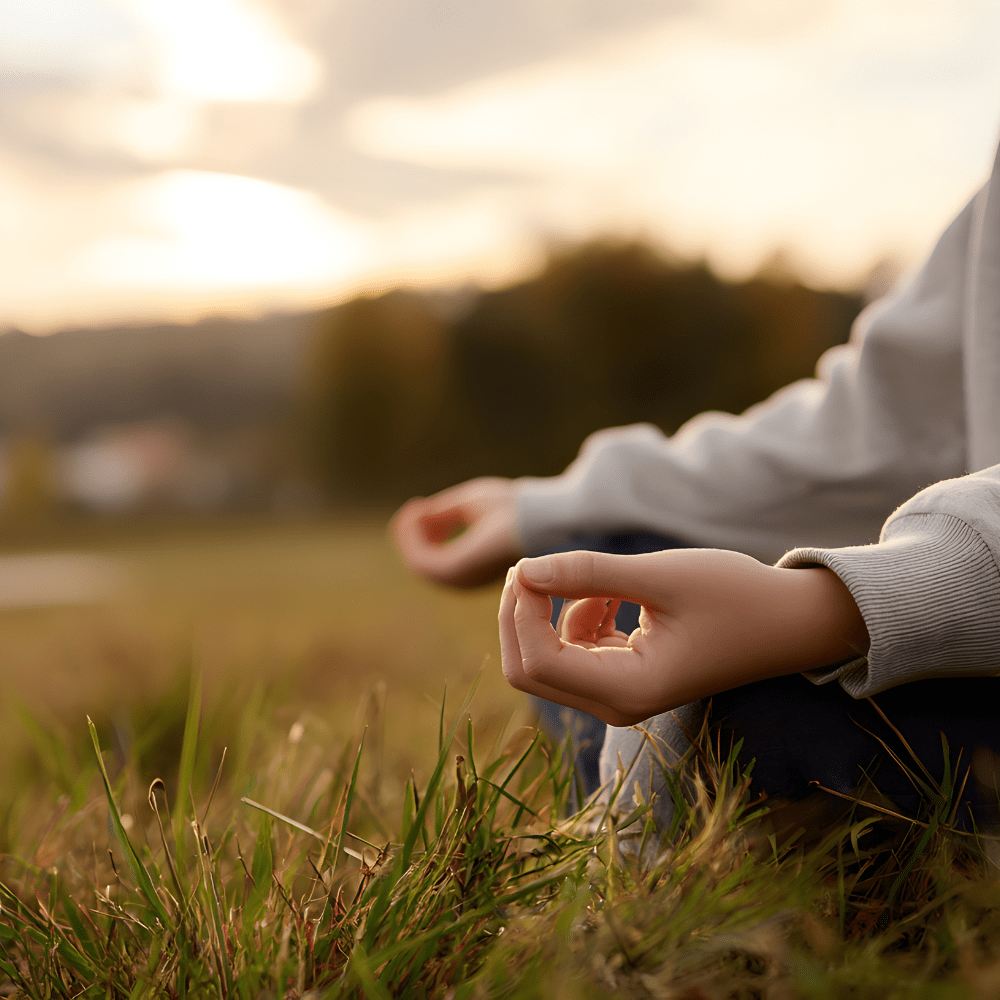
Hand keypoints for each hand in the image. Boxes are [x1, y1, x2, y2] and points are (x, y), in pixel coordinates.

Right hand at [391, 477, 523, 587]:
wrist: (537, 516)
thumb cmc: (511, 507)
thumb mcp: (468, 504)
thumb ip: (442, 513)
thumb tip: (418, 516)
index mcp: (473, 566)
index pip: (435, 558)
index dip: (421, 533)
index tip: (419, 506)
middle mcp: (466, 579)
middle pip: (421, 562)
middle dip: (411, 535)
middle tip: (414, 506)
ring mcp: (460, 579)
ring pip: (417, 561)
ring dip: (409, 534)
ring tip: (414, 508)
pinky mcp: (454, 572)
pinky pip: (419, 558)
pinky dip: (412, 536)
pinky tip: (417, 512)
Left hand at [499, 548, 869, 726]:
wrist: (789, 622)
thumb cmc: (735, 596)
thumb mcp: (660, 574)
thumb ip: (588, 573)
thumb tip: (525, 571)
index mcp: (628, 690)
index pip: (536, 663)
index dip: (520, 612)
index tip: (531, 565)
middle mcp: (617, 704)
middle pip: (528, 668)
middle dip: (521, 615)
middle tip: (535, 565)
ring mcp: (619, 695)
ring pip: (547, 656)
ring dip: (556, 610)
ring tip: (610, 579)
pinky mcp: (624, 677)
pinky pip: (574, 648)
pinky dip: (579, 614)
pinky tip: (616, 591)